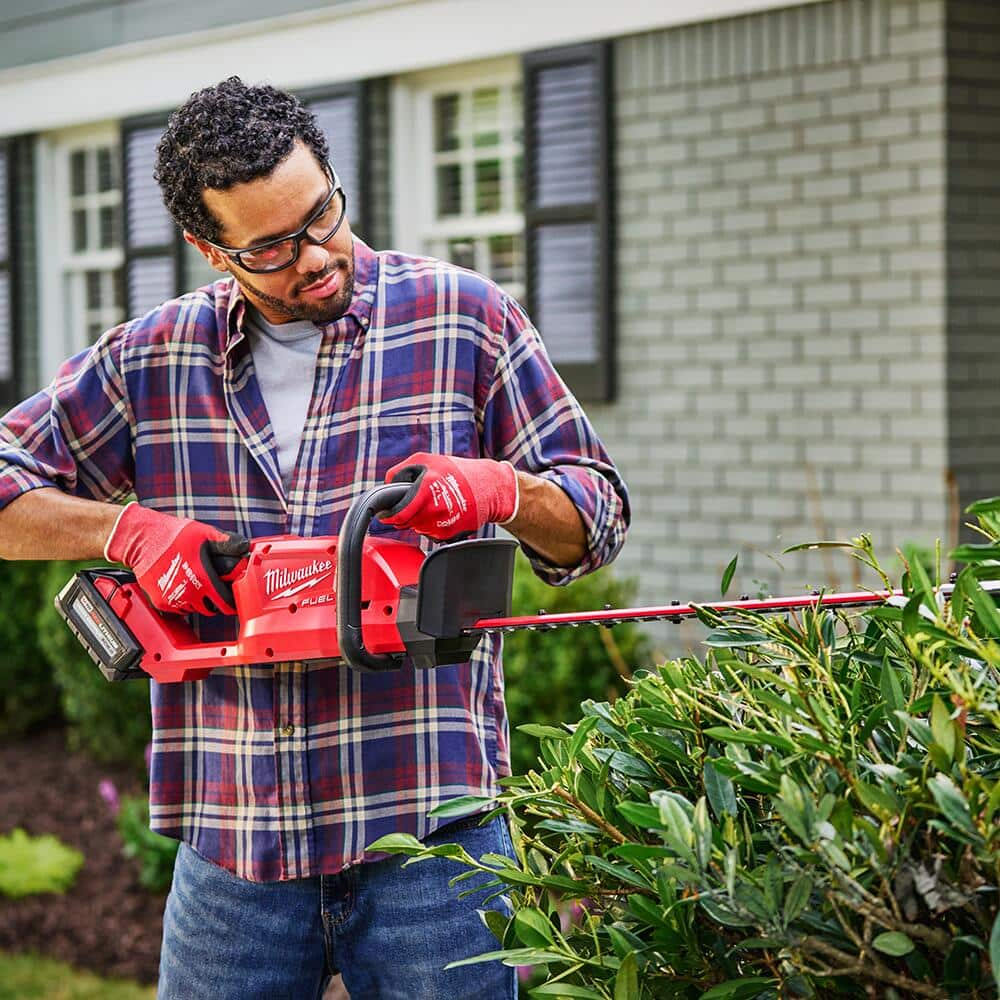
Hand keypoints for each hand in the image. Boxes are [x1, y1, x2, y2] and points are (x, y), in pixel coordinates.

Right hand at [104, 503, 248, 614]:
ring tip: (197, 584)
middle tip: (215, 589)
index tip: (234, 596)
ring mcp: (173, 600)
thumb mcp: (204, 533)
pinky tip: (182, 586)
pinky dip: (184, 602)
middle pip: (211, 609)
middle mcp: (188, 593)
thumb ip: (227, 542)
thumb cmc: (173, 535)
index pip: (225, 601)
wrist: (141, 540)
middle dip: (216, 601)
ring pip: (195, 610)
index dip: (232, 600)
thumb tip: (245, 546)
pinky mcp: (160, 603)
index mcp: (202, 577)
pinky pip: (179, 609)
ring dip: (199, 602)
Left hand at [380, 453, 518, 540]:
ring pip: (418, 529)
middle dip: (407, 514)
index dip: (388, 516)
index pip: (399, 514)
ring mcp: (443, 524)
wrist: (489, 487)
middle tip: (417, 502)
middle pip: (406, 523)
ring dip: (420, 520)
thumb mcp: (425, 460)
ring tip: (434, 504)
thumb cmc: (457, 471)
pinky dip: (433, 525)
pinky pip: (431, 533)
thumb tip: (386, 485)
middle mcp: (435, 509)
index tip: (385, 515)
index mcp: (426, 489)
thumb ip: (400, 471)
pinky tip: (443, 513)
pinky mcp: (450, 534)